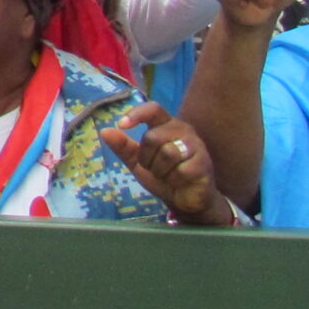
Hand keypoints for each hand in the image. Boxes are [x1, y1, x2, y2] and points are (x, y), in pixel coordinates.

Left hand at [99, 103, 232, 225]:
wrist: (185, 199)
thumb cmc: (163, 175)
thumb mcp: (138, 161)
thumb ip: (123, 147)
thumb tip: (104, 131)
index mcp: (167, 125)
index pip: (153, 109)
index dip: (137, 114)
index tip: (121, 125)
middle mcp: (183, 130)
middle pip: (153, 137)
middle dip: (147, 158)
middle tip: (155, 168)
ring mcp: (196, 145)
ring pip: (167, 153)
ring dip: (160, 170)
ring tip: (168, 175)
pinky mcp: (203, 163)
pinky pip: (180, 170)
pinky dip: (174, 179)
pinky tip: (180, 181)